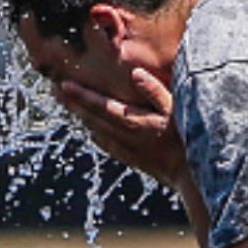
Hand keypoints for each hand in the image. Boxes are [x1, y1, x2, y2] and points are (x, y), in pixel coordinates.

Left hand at [57, 69, 185, 186]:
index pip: (101, 105)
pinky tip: (92, 132)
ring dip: (82, 118)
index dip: (81, 94)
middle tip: (56, 91)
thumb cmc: (188, 139)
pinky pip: (108, 145)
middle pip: (93, 117)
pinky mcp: (133, 159)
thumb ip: (156, 91)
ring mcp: (127, 149)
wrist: (190, 174)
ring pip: (97, 131)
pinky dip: (97, 135)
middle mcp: (124, 135)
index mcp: (132, 121)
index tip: (63, 84)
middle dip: (74, 104)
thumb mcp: (177, 111)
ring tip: (70, 107)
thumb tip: (136, 73)